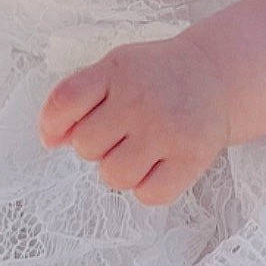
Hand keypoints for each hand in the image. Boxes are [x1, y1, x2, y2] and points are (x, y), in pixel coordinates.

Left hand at [38, 33, 232, 206]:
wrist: (215, 75)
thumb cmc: (155, 77)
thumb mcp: (116, 69)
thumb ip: (78, 98)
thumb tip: (50, 141)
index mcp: (117, 71)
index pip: (65, 102)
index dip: (53, 125)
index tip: (60, 133)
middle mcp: (141, 100)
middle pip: (86, 147)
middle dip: (98, 145)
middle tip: (123, 130)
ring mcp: (168, 129)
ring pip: (114, 176)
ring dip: (121, 169)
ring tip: (141, 149)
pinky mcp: (193, 157)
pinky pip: (149, 196)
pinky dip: (149, 188)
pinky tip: (160, 165)